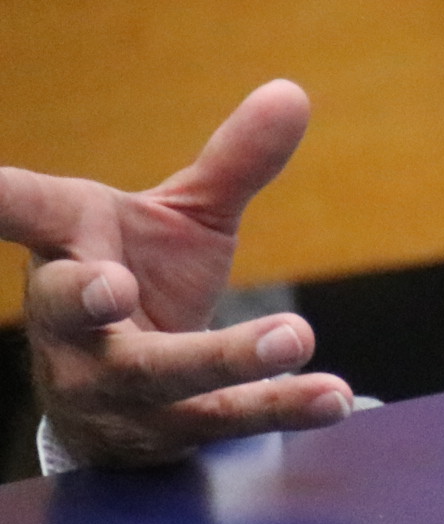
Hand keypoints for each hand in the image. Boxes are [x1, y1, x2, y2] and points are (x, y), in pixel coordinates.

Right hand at [2, 81, 352, 467]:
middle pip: (72, 311)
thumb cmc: (143, 279)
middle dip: (86, 299)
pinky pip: (218, 421)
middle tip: (114, 286)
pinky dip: (279, 407)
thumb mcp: (184, 218)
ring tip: (295, 337)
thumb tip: (292, 91)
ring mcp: (108, 386)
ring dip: (227, 358)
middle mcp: (72, 322)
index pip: (26, 210)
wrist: (120, 399)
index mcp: (70, 246)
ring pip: (157, 376)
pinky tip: (333, 398)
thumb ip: (233, 163)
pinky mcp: (158, 431)